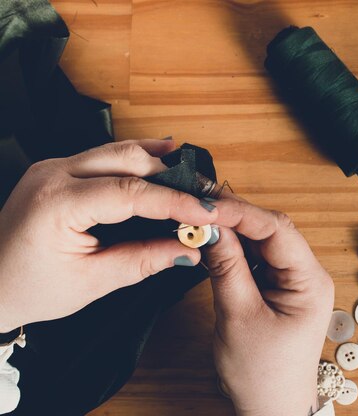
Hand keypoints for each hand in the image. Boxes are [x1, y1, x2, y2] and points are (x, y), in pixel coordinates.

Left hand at [0, 140, 217, 331]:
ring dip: (160, 164)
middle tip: (205, 196)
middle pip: (128, 159)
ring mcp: (55, 167)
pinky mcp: (61, 170)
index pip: (130, 193)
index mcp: (56, 204)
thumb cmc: (27, 288)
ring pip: (120, 151)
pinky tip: (165, 154)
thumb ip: (143, 260)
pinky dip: (139, 158)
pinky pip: (107, 156)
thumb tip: (187, 249)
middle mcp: (54, 174)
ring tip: (194, 180)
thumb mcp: (91, 282)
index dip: (175, 201)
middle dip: (173, 177)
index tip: (206, 213)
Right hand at [204, 195, 333, 415]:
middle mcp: (308, 275)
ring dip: (232, 232)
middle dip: (234, 218)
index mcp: (310, 281)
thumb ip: (226, 267)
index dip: (241, 212)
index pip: (277, 230)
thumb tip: (210, 227)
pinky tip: (212, 244)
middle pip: (271, 230)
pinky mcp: (279, 287)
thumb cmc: (262, 374)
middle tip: (197, 209)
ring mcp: (294, 280)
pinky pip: (257, 258)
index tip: (207, 206)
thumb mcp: (239, 317)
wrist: (272, 407)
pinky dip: (234, 250)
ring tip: (199, 224)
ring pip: (262, 242)